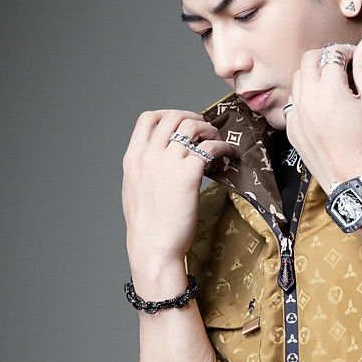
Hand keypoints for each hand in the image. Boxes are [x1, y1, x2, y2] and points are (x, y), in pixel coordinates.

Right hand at [122, 109, 236, 292]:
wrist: (154, 247)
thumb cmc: (147, 226)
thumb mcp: (135, 189)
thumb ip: (144, 168)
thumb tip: (159, 159)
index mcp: (133, 158)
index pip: (147, 119)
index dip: (168, 114)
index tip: (181, 122)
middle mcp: (149, 155)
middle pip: (173, 117)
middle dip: (192, 118)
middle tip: (205, 129)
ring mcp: (168, 162)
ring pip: (193, 127)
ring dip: (209, 130)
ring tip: (217, 140)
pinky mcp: (189, 173)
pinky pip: (210, 148)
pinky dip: (222, 147)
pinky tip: (227, 154)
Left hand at [285, 35, 361, 189]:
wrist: (354, 179)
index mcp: (329, 89)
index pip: (333, 53)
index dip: (348, 51)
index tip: (358, 58)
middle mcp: (307, 99)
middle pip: (308, 59)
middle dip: (326, 56)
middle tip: (343, 67)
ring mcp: (296, 115)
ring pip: (297, 79)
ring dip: (313, 75)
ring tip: (332, 87)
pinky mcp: (292, 130)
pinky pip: (293, 103)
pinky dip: (305, 97)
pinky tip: (322, 107)